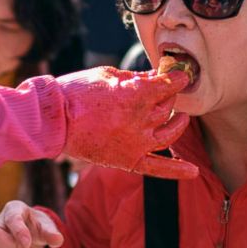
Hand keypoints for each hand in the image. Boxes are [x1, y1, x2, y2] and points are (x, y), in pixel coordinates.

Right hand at [0, 201, 62, 247]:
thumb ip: (51, 234)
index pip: (12, 219)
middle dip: (7, 245)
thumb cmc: (37, 228)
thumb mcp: (47, 228)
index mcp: (14, 210)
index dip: (19, 233)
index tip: (27, 245)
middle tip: (17, 247)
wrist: (29, 237)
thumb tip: (58, 240)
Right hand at [59, 67, 198, 179]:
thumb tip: (155, 76)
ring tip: (181, 118)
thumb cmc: (76, 92)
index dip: (177, 78)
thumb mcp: (107, 75)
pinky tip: (194, 173)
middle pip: (168, 108)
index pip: (170, 85)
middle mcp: (142, 120)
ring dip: (179, 124)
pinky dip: (177, 171)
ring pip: (169, 134)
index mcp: (137, 95)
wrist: (53, 121)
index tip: (179, 74)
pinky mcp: (128, 160)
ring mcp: (137, 142)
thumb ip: (135, 78)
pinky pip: (158, 168)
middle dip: (168, 97)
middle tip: (163, 92)